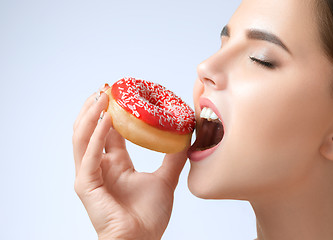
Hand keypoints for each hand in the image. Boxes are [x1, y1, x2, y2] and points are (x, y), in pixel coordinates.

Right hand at [72, 89, 187, 239]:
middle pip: (89, 130)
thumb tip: (186, 138)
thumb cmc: (148, 217)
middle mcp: (99, 166)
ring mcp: (90, 175)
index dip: (110, 113)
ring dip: (91, 115)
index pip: (108, 133)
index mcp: (115, 165)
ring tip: (103, 95)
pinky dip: (96, 136)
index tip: (117, 94)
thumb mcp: (165, 180)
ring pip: (81, 137)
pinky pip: (89, 155)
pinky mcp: (86, 185)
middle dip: (95, 108)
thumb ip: (174, 159)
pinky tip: (108, 120)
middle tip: (106, 88)